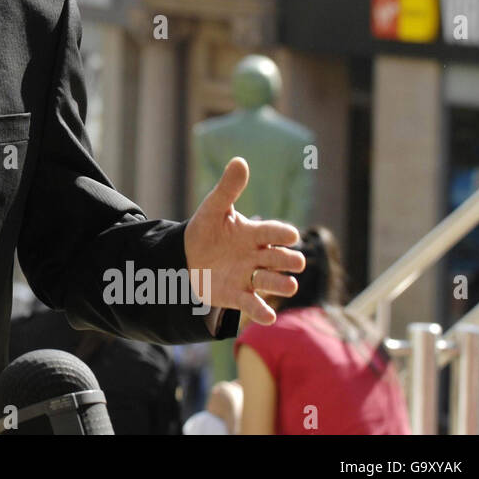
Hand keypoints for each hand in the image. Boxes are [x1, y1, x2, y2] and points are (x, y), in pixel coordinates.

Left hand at [183, 157, 304, 325]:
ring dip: (281, 284)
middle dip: (289, 260)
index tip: (291, 235)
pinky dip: (261, 311)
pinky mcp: (239, 295)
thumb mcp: (213, 209)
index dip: (282, 233)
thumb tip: (239, 161)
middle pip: (280, 258)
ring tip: (287, 285)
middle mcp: (258, 255)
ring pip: (273, 281)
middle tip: (294, 261)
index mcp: (254, 233)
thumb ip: (228, 188)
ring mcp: (250, 276)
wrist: (184, 258)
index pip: (273, 232)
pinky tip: (267, 317)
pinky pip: (253, 305)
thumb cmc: (205, 231)